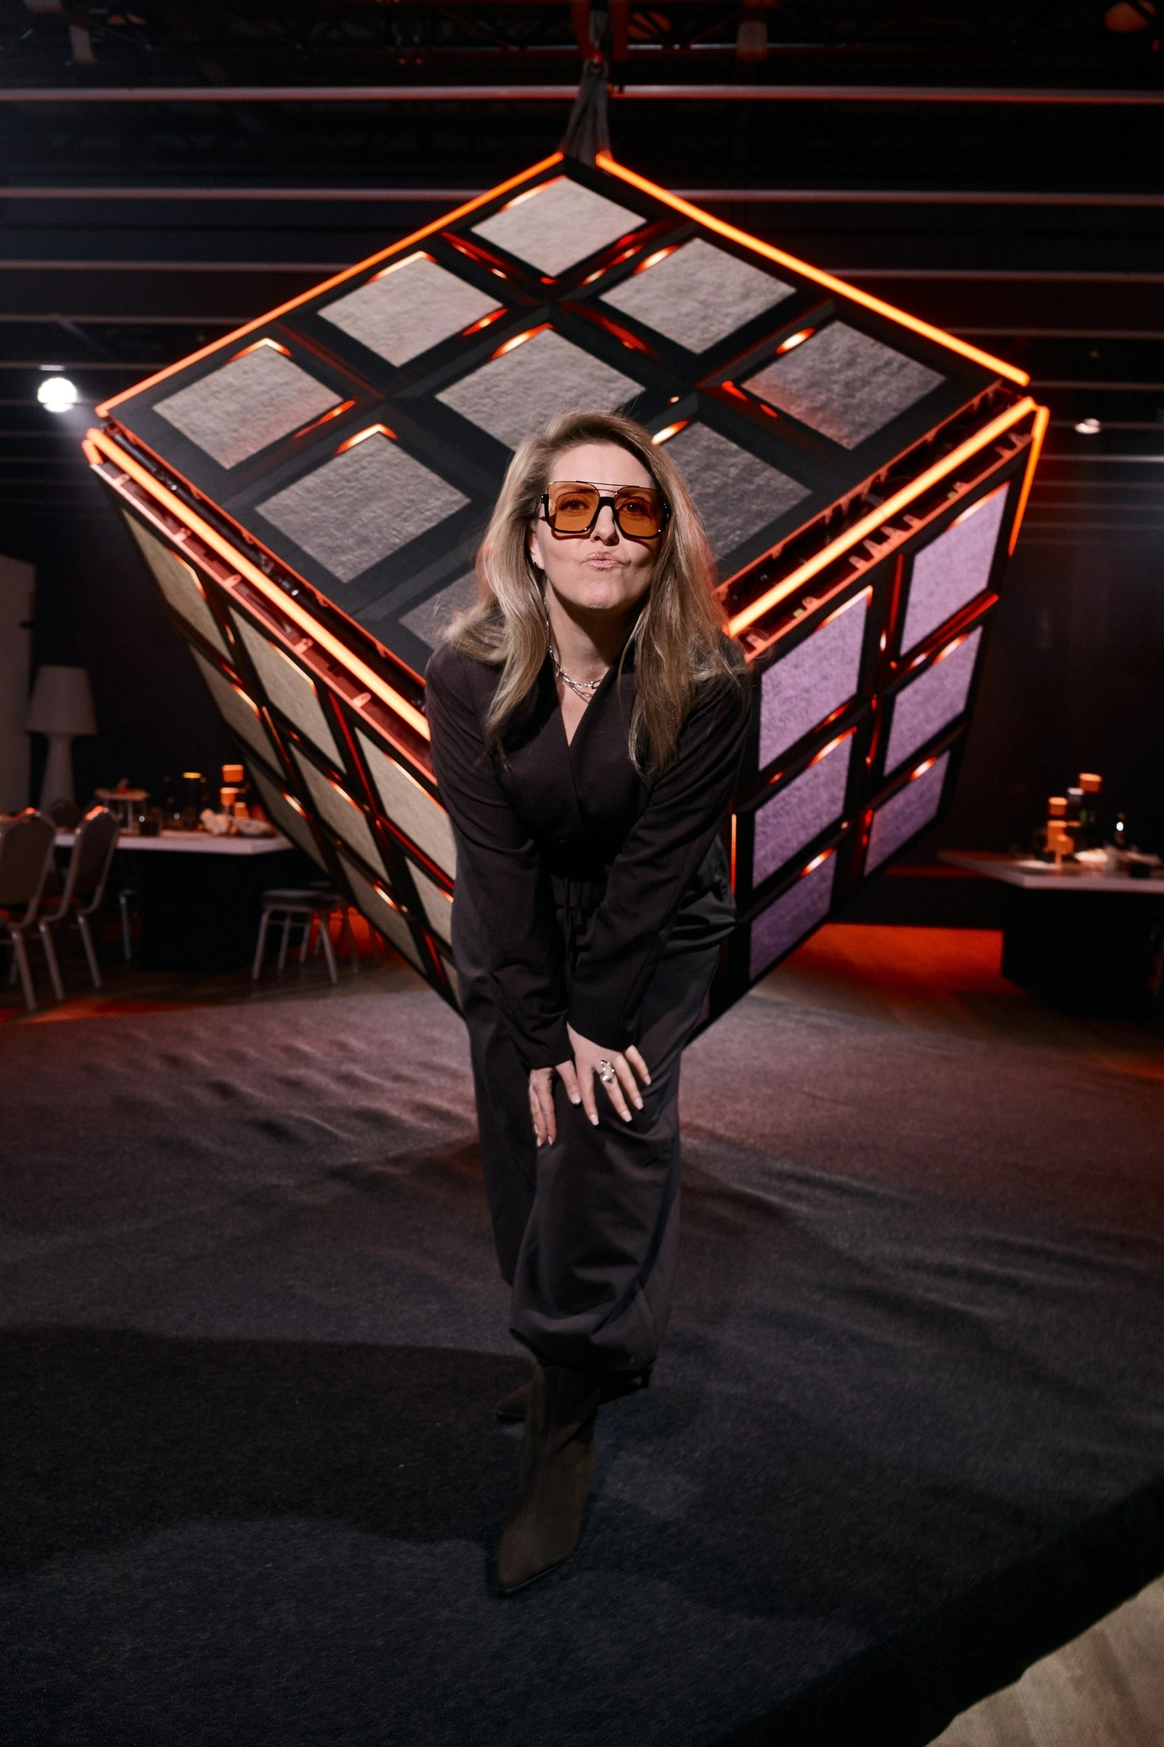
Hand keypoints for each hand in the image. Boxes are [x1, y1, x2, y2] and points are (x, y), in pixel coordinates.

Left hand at [527, 1029, 650, 1143]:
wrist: (592, 1005)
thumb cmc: (575, 1022)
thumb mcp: (567, 1040)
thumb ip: (570, 1057)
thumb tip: (566, 1068)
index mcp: (584, 1060)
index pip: (586, 1088)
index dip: (590, 1106)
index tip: (595, 1121)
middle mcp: (600, 1059)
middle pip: (611, 1086)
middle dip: (619, 1103)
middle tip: (627, 1118)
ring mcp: (614, 1051)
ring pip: (626, 1075)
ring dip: (633, 1091)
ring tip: (639, 1105)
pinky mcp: (623, 1042)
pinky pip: (634, 1058)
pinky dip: (641, 1069)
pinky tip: (646, 1080)